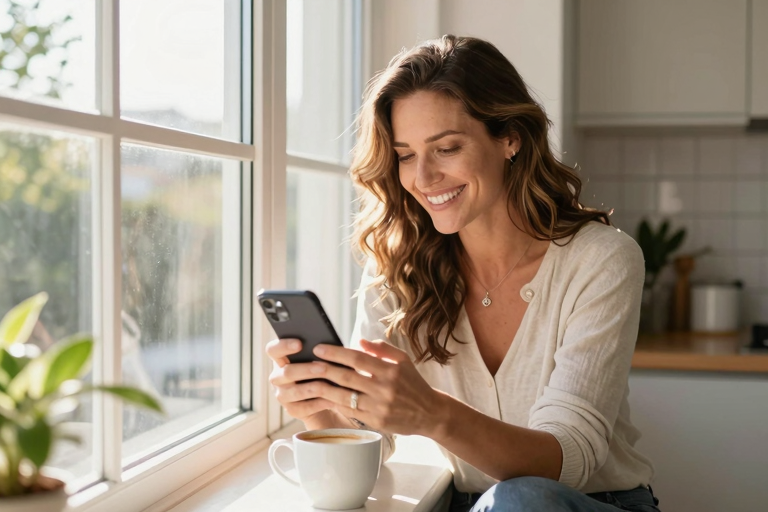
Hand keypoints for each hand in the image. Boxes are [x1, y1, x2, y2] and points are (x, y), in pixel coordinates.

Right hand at [266, 338, 340, 423]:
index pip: (273, 350)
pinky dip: (321, 402)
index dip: (284, 346)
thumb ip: (320, 351)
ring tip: (332, 383)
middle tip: (324, 367)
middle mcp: (277, 377)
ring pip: (296, 391)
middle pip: (287, 372)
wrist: (330, 397)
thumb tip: (328, 345)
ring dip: (315, 386)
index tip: (300, 344)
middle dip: (307, 369)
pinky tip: (334, 399)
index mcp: (281, 359)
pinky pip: (306, 407)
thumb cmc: (326, 370)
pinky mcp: (293, 410)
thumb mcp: (322, 358)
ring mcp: (283, 395)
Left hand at [310, 339, 445, 435]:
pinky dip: (335, 403)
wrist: (430, 413)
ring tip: (310, 380)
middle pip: (347, 377)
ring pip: (344, 396)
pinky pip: (350, 411)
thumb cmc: (414, 384)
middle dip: (325, 368)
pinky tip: (324, 397)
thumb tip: (359, 341)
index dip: (336, 352)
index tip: (319, 348)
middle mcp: (384, 389)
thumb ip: (382, 349)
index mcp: (390, 370)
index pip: (357, 358)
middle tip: (309, 362)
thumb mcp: (403, 361)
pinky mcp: (376, 422)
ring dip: (325, 388)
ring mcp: (379, 407)